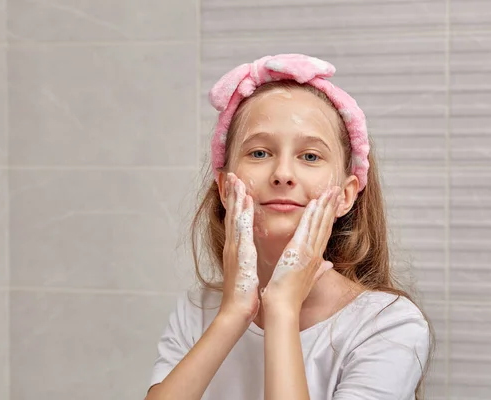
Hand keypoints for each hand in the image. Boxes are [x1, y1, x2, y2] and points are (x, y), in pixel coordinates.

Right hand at [219, 173, 259, 324]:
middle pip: (232, 215)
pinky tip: (245, 200)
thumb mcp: (250, 275)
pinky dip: (242, 213)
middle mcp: (233, 246)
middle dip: (232, 194)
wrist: (236, 312)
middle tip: (231, 175)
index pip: (238, 223)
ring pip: (235, 217)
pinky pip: (242, 229)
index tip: (240, 188)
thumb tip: (258, 259)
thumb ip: (253, 264)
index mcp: (237, 251)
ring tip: (236, 179)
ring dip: (235, 197)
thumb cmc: (245, 297)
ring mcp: (234, 248)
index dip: (237, 205)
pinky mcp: (240, 253)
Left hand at [260, 186, 342, 316]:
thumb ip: (319, 271)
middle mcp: (315, 254)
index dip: (330, 216)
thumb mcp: (307, 281)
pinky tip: (314, 202)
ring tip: (331, 190)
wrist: (282, 307)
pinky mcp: (299, 251)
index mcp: (316, 259)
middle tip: (337, 189)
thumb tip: (329, 265)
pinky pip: (306, 229)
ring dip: (325, 205)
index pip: (325, 233)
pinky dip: (311, 215)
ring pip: (320, 224)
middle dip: (331, 206)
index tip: (334, 202)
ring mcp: (309, 252)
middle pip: (326, 225)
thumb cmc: (290, 297)